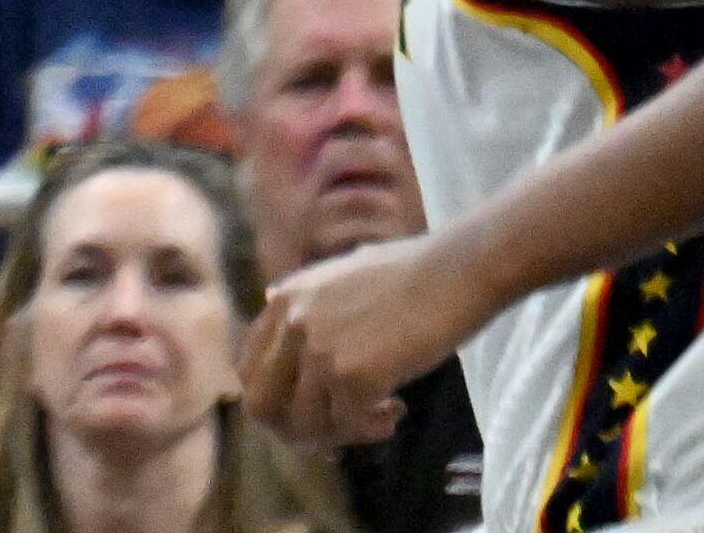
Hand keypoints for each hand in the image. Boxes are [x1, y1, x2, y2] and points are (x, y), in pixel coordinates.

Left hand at [240, 232, 487, 446]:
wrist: (454, 272)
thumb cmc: (409, 272)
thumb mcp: (337, 273)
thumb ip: (303, 295)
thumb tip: (268, 297)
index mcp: (284, 299)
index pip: (249, 369)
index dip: (279, 399)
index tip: (315, 405)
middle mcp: (292, 323)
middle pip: (262, 405)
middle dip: (297, 428)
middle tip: (337, 428)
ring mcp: (320, 350)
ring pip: (305, 424)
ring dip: (341, 431)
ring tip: (378, 415)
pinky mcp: (354, 375)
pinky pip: (348, 425)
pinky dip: (371, 429)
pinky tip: (397, 409)